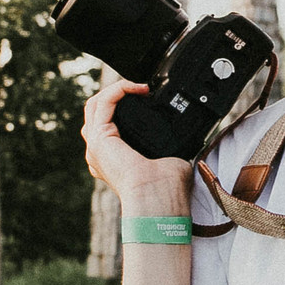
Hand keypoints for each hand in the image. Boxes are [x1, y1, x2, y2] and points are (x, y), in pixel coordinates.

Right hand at [82, 78, 194, 207]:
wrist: (157, 197)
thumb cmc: (166, 188)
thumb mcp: (170, 159)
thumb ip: (171, 145)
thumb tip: (188, 136)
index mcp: (112, 160)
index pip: (107, 125)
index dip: (121, 106)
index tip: (145, 97)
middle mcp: (99, 153)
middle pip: (96, 112)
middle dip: (116, 95)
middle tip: (140, 90)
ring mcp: (96, 146)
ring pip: (96, 104)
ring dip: (117, 89)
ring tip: (140, 87)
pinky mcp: (99, 138)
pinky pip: (104, 102)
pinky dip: (120, 89)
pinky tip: (138, 88)